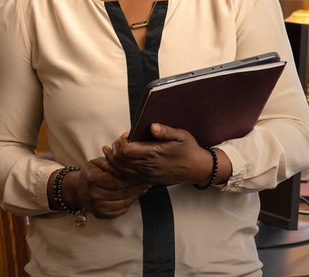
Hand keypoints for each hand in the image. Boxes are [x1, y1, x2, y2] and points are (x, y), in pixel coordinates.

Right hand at [63, 158, 150, 218]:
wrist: (78, 190)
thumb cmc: (91, 173)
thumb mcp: (97, 162)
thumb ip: (111, 161)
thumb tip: (127, 159)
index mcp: (92, 179)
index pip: (118, 181)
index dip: (132, 179)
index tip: (143, 174)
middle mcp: (93, 195)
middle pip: (122, 192)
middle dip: (138, 187)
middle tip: (148, 180)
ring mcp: (97, 207)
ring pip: (124, 202)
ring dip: (137, 195)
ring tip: (145, 187)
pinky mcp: (101, 215)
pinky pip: (121, 210)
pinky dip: (131, 202)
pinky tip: (136, 195)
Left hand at [102, 124, 230, 185]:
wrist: (197, 168)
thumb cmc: (189, 149)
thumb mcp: (181, 135)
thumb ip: (166, 131)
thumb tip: (152, 126)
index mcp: (154, 154)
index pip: (127, 150)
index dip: (121, 142)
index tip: (126, 134)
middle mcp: (148, 167)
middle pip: (120, 161)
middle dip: (114, 150)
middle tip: (117, 141)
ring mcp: (147, 175)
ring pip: (121, 171)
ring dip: (113, 161)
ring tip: (111, 151)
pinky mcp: (148, 180)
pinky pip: (127, 178)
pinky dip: (118, 171)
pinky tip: (116, 164)